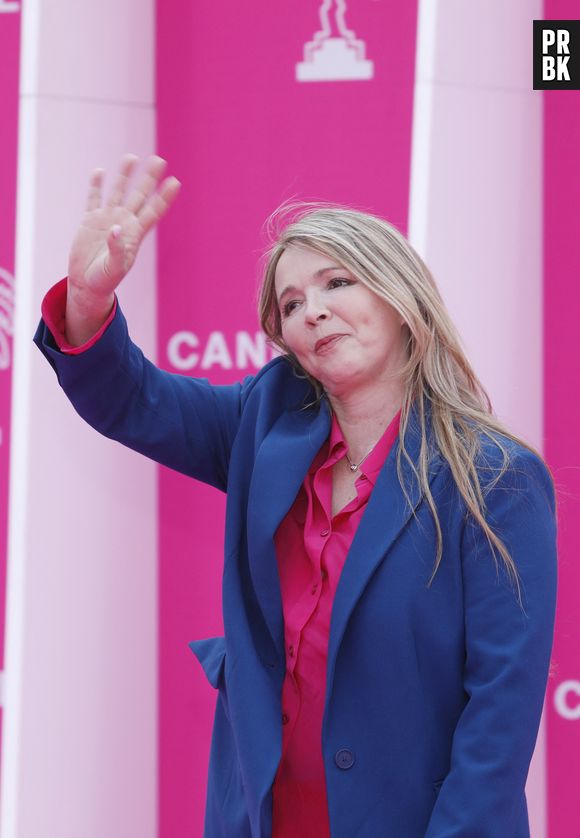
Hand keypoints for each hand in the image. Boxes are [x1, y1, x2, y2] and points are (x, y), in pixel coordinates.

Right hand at [68, 154, 180, 302]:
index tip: (175, 182)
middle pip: (140, 196)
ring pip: (118, 192)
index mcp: (135, 235)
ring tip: (132, 158)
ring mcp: (107, 219)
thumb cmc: (105, 281)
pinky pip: (94, 199)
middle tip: (159, 160)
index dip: (164, 197)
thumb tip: (115, 229)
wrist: (87, 284)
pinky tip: (100, 172)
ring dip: (124, 175)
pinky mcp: (90, 221)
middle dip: (149, 179)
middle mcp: (124, 223)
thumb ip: (117, 250)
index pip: (154, 212)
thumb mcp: (114, 269)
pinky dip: (96, 186)